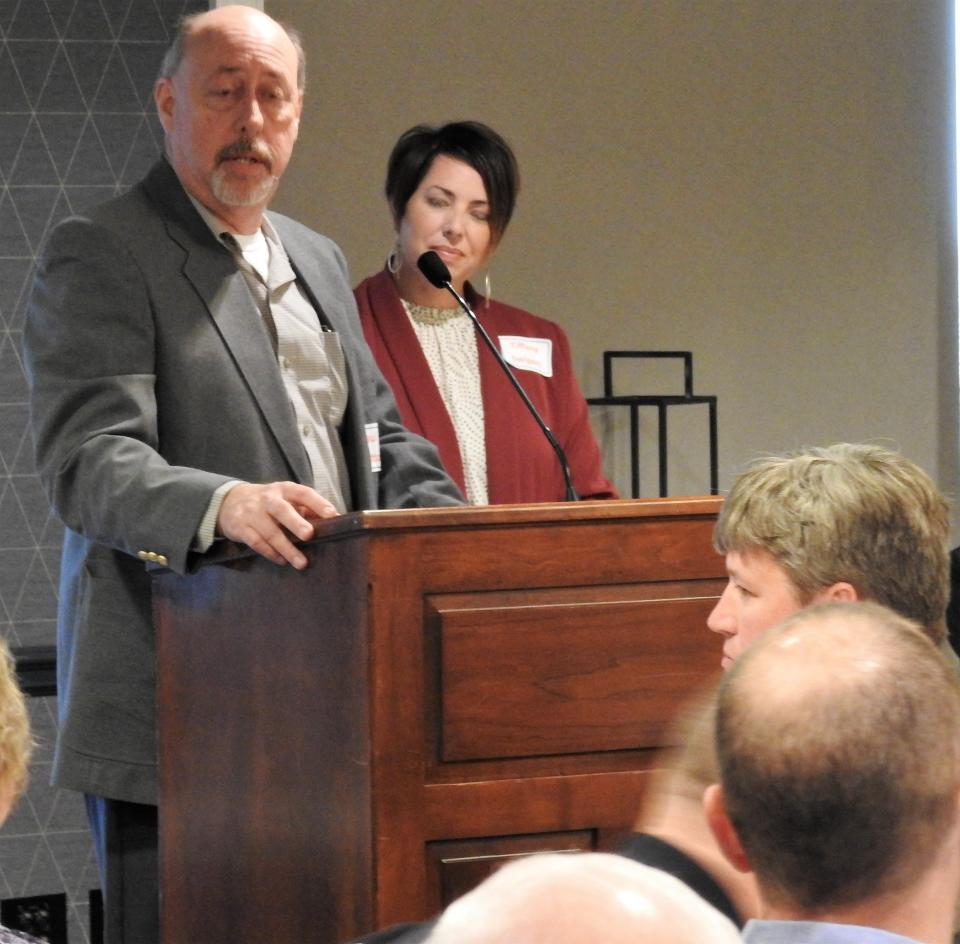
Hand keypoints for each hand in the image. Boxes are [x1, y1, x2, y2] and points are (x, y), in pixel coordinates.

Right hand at [217, 482, 339, 568]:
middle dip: (296, 523)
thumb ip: (306, 509)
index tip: (332, 515)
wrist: (229, 501)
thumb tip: (333, 521)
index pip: (303, 493)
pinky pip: (257, 542)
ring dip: (286, 549)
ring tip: (301, 563)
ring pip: (270, 532)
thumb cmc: (268, 502)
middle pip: (282, 510)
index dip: (318, 503)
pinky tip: (282, 561)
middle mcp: (268, 499)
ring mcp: (252, 513)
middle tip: (309, 535)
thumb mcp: (285, 499)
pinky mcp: (240, 527)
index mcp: (284, 489)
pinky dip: (270, 553)